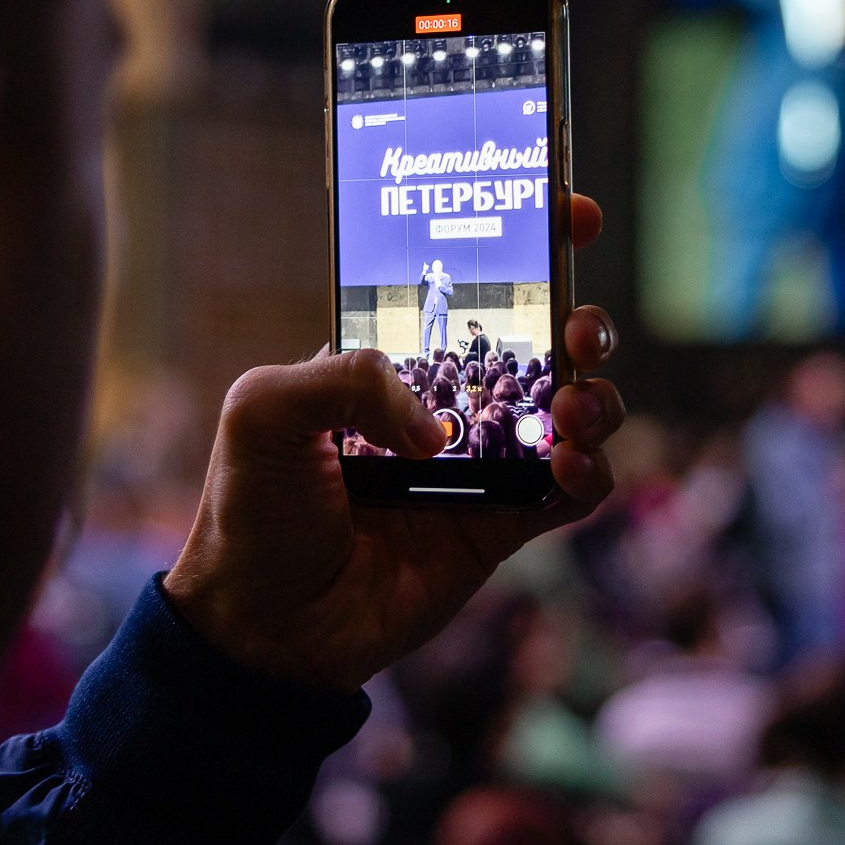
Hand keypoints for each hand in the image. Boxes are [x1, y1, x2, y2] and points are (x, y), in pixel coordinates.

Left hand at [164, 195, 625, 691]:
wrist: (264, 628)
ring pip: (571, 411)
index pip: (468, 288)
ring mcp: (478, 466)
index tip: (569, 215)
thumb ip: (345, 378)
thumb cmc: (250, 511)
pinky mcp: (499, 529)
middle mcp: (444, 404)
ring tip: (573, 405)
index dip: (527, 244)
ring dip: (595, 396)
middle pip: (540, 343)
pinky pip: (570, 493)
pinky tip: (571, 463)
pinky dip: (590, 472)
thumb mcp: (264, 410)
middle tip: (577, 327)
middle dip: (579, 320)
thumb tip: (435, 422)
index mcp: (390, 362)